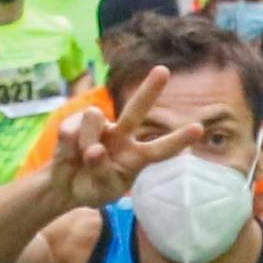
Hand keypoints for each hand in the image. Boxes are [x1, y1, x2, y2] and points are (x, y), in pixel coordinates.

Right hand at [49, 66, 204, 208]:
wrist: (64, 186)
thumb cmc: (91, 189)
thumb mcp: (101, 191)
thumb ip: (101, 171)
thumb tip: (94, 147)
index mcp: (136, 157)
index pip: (160, 149)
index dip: (177, 140)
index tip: (199, 129)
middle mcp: (122, 136)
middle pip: (136, 110)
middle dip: (149, 90)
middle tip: (163, 71)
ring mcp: (100, 127)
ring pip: (95, 118)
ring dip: (86, 141)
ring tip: (83, 159)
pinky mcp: (75, 123)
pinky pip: (71, 129)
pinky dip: (68, 145)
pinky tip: (69, 153)